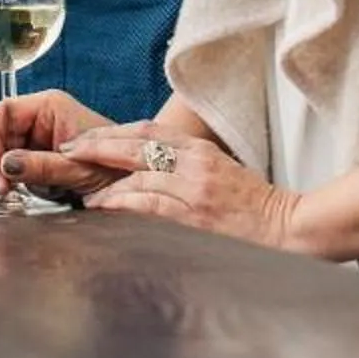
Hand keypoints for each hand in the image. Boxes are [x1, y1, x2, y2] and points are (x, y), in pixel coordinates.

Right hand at [0, 89, 117, 197]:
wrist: (134, 182)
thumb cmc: (115, 167)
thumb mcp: (77, 169)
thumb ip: (40, 166)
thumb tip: (4, 165)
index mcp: (49, 107)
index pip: (3, 111)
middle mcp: (39, 119)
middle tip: (0, 187)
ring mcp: (37, 138)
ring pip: (2, 152)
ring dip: (0, 173)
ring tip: (9, 193)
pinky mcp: (37, 158)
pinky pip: (13, 166)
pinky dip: (11, 180)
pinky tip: (16, 192)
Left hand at [64, 123, 302, 251]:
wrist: (290, 227)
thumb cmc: (255, 206)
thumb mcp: (221, 171)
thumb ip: (185, 166)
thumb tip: (144, 169)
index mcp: (201, 149)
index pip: (146, 130)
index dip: (111, 133)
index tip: (84, 139)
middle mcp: (195, 163)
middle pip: (133, 146)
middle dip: (95, 149)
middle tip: (68, 155)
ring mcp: (194, 190)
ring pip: (135, 178)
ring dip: (105, 188)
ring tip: (88, 199)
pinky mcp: (194, 217)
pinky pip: (147, 206)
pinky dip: (122, 206)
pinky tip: (106, 210)